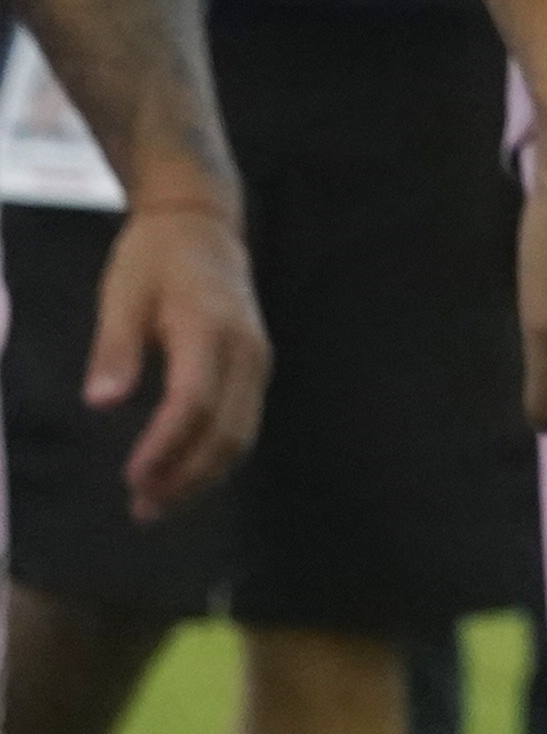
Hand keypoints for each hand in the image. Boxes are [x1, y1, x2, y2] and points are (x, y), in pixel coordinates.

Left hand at [85, 185, 265, 517]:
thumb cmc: (154, 259)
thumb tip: (102, 403)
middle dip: (185, 475)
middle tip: (142, 508)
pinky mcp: (255, 368)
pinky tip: (185, 475)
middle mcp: (244, 349)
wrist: (202, 225)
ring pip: (241, 433)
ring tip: (159, 504)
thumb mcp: (122, 294)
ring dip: (203, 475)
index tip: (132, 479)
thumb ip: (114, 348)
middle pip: (226, 428)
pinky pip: (244, 422)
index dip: (165, 446)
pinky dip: (217, 457)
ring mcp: (257, 360)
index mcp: (207, 327)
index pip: (194, 401)